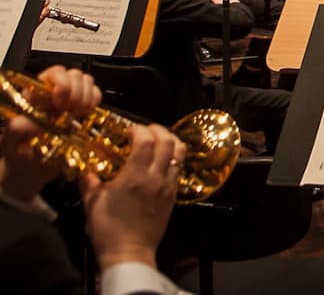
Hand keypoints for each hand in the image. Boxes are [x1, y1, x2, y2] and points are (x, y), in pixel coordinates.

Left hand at [2, 66, 100, 201]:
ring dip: (87, 97)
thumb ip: (17, 130)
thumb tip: (33, 121)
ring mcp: (69, 102)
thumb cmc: (18, 155)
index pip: (55, 73)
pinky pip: (96, 96)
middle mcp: (53, 95)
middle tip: (71, 112)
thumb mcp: (12, 143)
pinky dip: (96, 101)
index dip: (63, 83)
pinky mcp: (82, 111)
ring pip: (87, 82)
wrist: (30, 172)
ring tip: (79, 114)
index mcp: (35, 96)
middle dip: (78, 92)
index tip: (61, 102)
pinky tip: (88, 113)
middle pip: (74, 75)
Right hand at [80, 124, 180, 270]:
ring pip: (179, 155)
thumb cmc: (108, 229)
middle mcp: (156, 178)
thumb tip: (86, 170)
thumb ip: (89, 182)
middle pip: (168, 142)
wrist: (129, 252)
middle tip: (147, 129)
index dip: (140, 130)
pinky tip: (163, 161)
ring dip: (171, 142)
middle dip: (159, 130)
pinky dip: (174, 159)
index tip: (131, 129)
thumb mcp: (92, 203)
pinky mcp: (174, 196)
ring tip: (159, 140)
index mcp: (135, 176)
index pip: (145, 142)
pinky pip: (179, 170)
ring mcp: (168, 187)